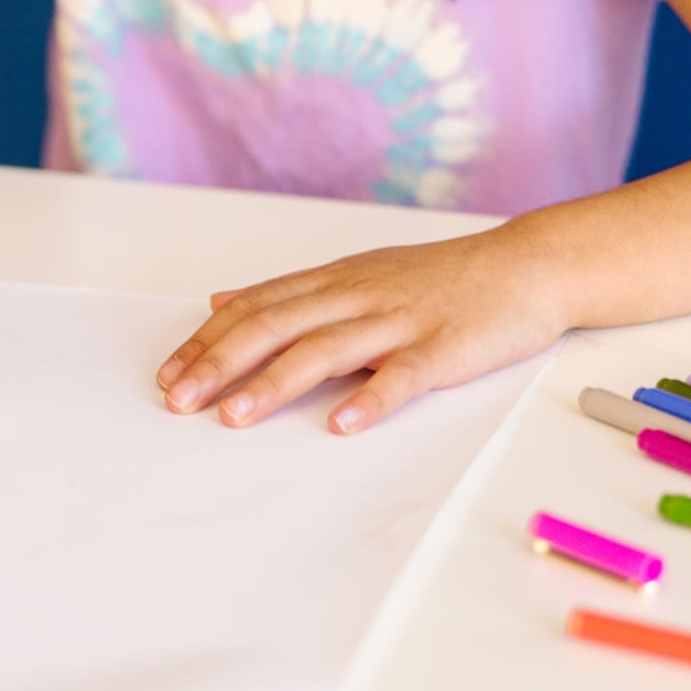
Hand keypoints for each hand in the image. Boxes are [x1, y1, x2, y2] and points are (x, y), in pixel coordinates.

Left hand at [155, 225, 564, 432]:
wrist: (522, 267)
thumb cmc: (435, 279)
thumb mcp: (352, 273)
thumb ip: (287, 292)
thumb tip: (219, 300)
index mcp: (332, 281)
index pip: (255, 308)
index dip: (207, 341)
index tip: (168, 374)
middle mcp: (355, 296)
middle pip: (275, 326)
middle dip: (220, 363)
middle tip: (180, 400)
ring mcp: (398, 321)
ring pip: (324, 349)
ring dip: (274, 383)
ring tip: (235, 416)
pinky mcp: (443, 348)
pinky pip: (402, 375)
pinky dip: (369, 398)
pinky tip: (340, 423)